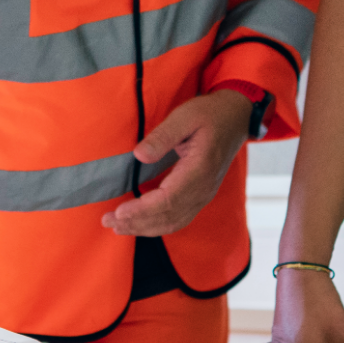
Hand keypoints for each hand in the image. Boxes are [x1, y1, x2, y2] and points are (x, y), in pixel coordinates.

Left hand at [102, 89, 252, 237]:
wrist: (235, 118)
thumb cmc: (209, 114)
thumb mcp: (185, 116)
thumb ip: (163, 135)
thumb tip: (139, 155)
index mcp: (200, 170)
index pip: (168, 200)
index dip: (142, 210)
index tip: (119, 212)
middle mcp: (204, 189)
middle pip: (168, 216)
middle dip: (136, 223)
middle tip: (107, 221)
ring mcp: (204, 195)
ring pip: (173, 222)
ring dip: (144, 228)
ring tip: (117, 226)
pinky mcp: (200, 196)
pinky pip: (179, 219)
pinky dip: (157, 225)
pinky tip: (139, 224)